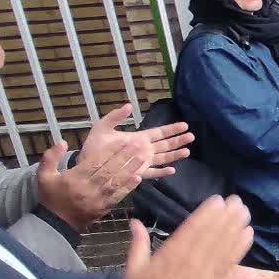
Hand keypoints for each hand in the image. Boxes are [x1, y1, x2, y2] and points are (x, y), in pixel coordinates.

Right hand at [38, 140, 141, 230]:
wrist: (55, 224)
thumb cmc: (50, 197)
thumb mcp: (43, 176)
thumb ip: (50, 157)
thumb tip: (63, 142)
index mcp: (74, 178)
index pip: (95, 162)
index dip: (110, 151)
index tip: (122, 141)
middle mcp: (87, 188)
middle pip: (109, 170)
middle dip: (125, 157)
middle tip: (138, 145)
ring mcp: (97, 200)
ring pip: (116, 182)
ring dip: (130, 170)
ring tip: (142, 158)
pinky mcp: (103, 209)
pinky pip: (118, 197)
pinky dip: (128, 188)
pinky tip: (138, 178)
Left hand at [78, 104, 193, 180]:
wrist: (86, 164)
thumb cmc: (94, 147)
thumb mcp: (103, 127)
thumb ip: (116, 116)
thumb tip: (129, 105)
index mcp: (138, 138)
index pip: (159, 132)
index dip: (171, 129)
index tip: (184, 125)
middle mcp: (143, 150)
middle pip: (165, 144)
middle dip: (178, 140)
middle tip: (192, 136)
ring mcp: (141, 162)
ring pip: (163, 157)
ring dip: (175, 154)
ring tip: (187, 151)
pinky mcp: (137, 173)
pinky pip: (152, 173)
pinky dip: (162, 172)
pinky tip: (172, 170)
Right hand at [122, 196, 254, 278]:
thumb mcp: (133, 269)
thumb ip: (137, 244)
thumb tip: (134, 222)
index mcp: (172, 252)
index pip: (194, 227)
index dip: (208, 212)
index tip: (218, 200)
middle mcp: (191, 259)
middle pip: (212, 233)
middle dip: (226, 216)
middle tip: (237, 202)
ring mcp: (205, 272)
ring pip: (224, 245)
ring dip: (236, 227)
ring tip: (245, 213)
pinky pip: (230, 262)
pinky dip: (240, 248)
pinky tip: (248, 235)